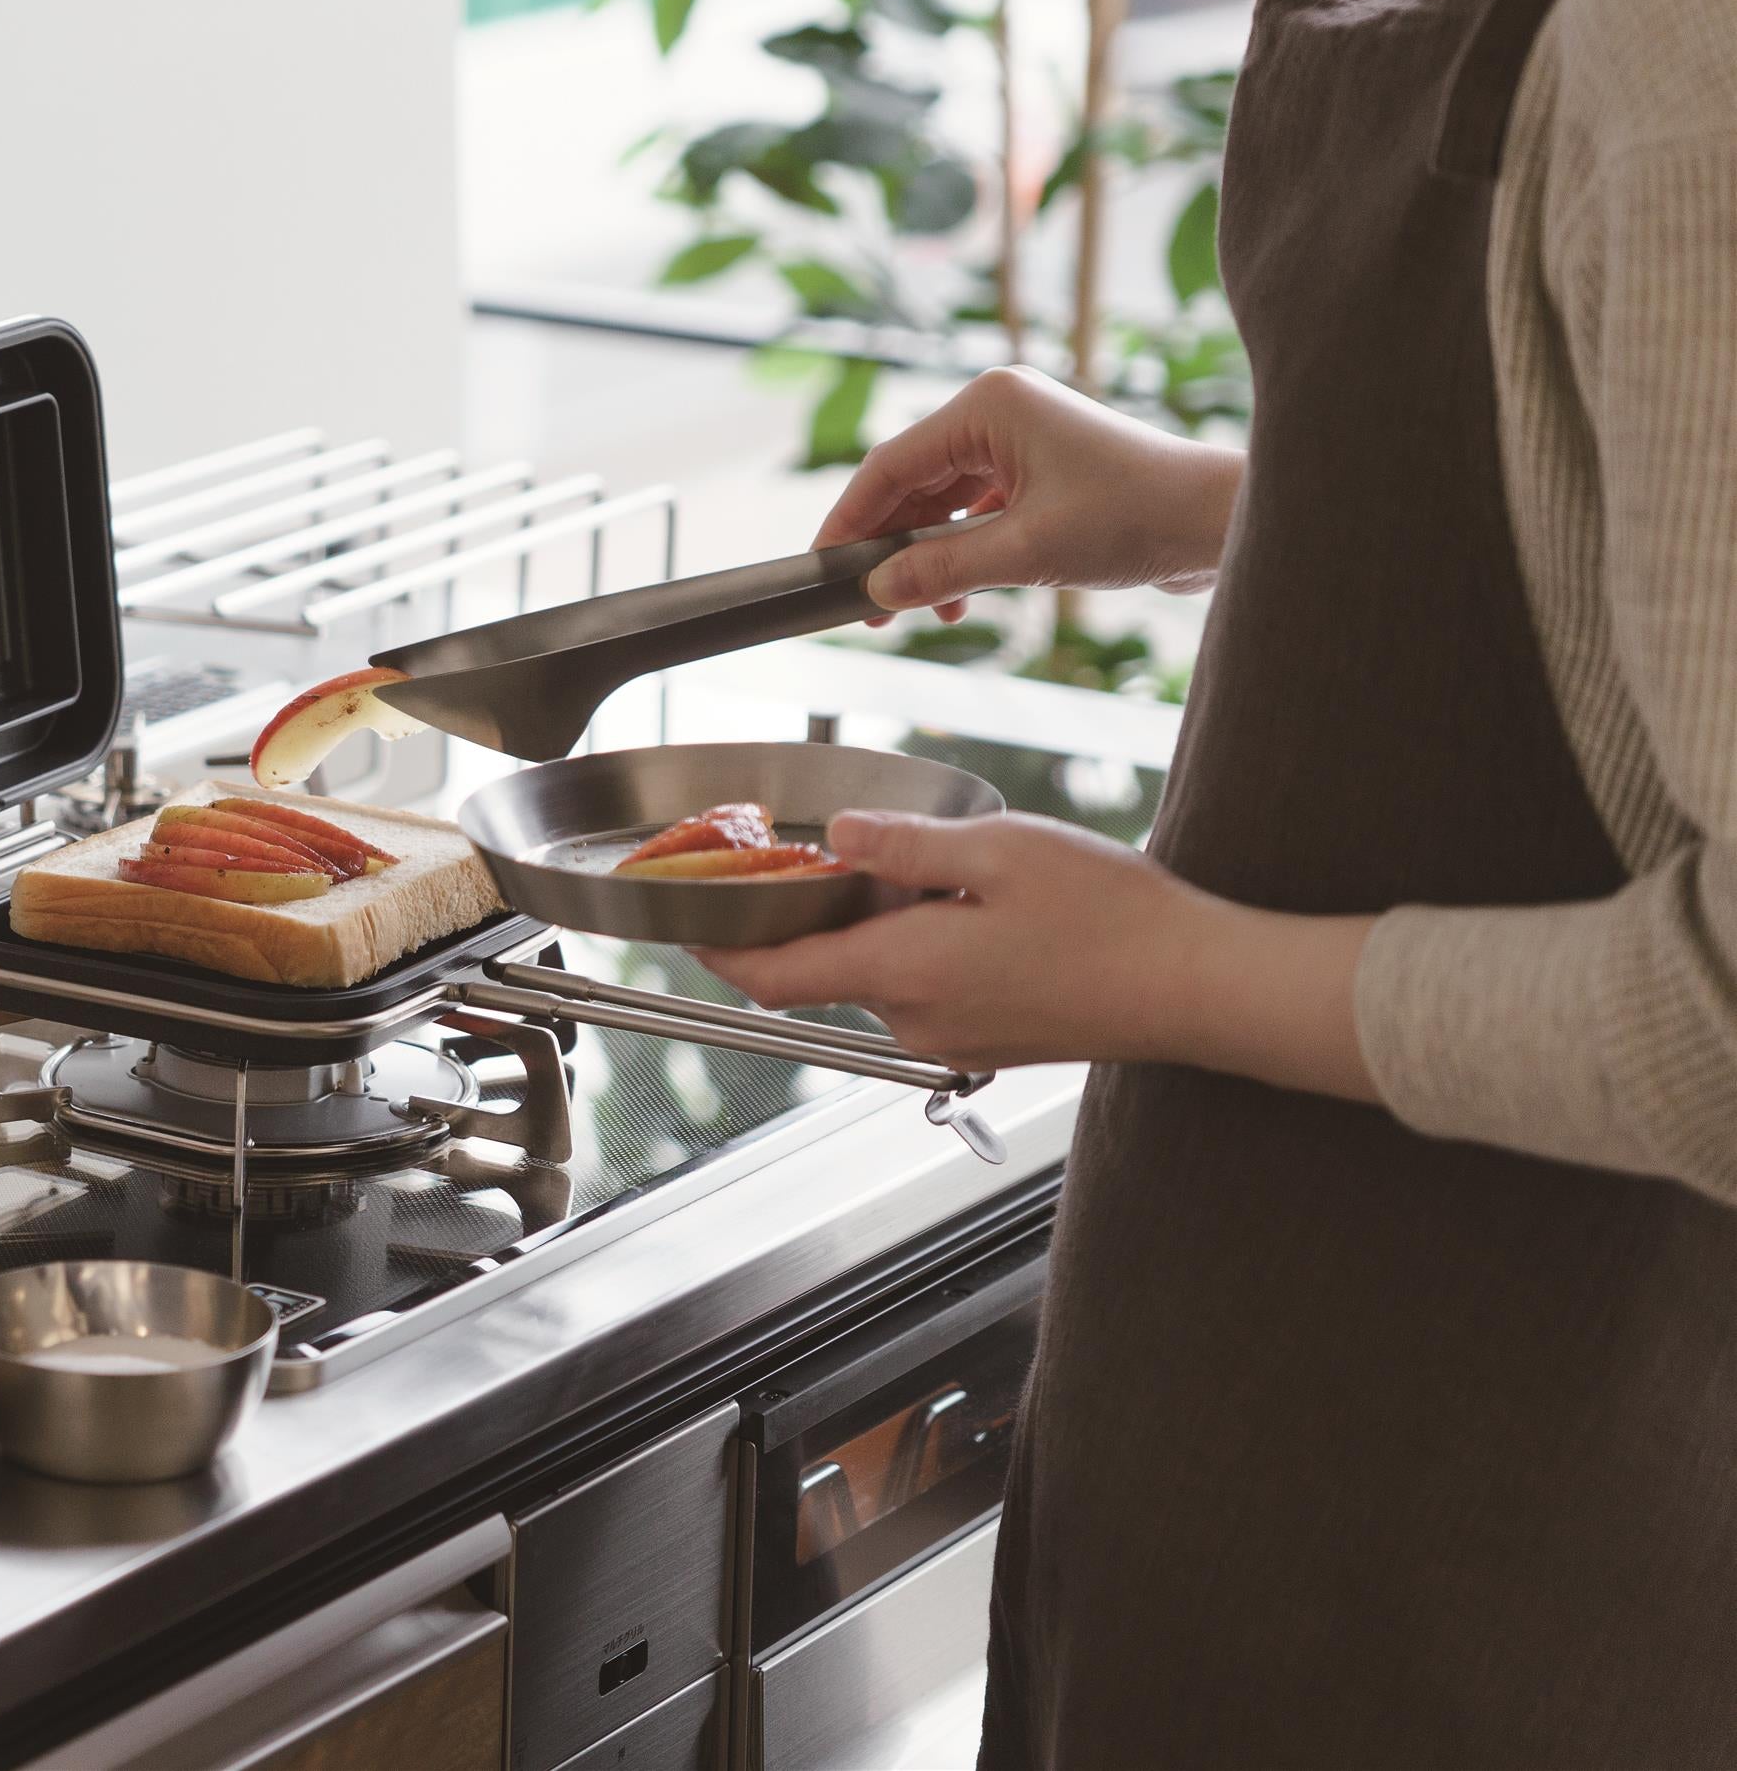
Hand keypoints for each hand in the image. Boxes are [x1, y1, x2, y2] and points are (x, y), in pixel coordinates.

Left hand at [692, 809, 1376, 1099]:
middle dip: (797, 915)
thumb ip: (903, 846)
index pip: (769, 973)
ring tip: (906, 866)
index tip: (674, 918)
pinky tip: (957, 904)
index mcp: (901, 972)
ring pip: (870, 976)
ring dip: (862, 928)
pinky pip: (916, 989)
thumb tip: (836, 836)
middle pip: (815, 970)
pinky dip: (906, 947)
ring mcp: (951, 1035)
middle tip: (796, 852)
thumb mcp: (1001, 850)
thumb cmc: (1115, 919)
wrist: (1201, 990)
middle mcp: (914, 1018)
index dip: (712, 946)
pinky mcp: (986, 1038)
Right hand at [825, 365, 1241, 622]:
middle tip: (867, 605)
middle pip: (914, 483)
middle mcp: (999, 412)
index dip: (851, 519)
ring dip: (930, 557)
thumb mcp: (1027, 552)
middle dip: (892, 546)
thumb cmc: (1136, 517)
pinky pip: (979, 512)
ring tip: (920, 611)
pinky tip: (961, 598)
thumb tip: (877, 593)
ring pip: (945, 503)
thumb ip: (942, 570)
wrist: (1221, 523)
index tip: (822, 566)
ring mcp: (1022, 441)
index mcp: (988, 405)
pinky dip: (964, 553)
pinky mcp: (1042, 472)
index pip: (891, 464)